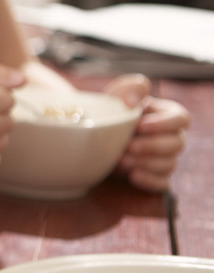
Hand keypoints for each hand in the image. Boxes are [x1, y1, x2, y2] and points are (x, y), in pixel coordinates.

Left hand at [105, 74, 189, 192]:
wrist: (90, 139)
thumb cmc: (109, 114)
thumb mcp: (115, 97)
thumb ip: (129, 89)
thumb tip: (132, 100)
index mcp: (165, 115)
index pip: (182, 118)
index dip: (164, 124)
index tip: (140, 126)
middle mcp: (170, 137)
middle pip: (177, 143)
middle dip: (151, 146)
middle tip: (128, 146)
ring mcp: (164, 159)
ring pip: (169, 164)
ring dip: (145, 163)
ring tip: (121, 160)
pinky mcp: (154, 177)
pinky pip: (162, 184)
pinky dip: (149, 181)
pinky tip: (133, 176)